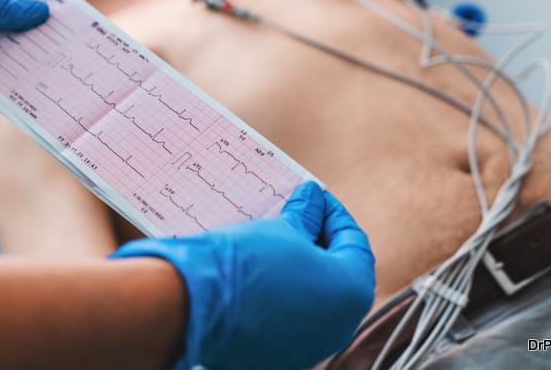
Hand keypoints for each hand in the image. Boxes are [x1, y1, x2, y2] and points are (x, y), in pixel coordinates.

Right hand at [110, 181, 375, 369]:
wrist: (196, 307)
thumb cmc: (247, 264)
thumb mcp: (283, 229)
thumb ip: (306, 214)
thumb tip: (312, 198)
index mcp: (352, 291)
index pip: (354, 242)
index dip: (333, 213)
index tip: (314, 197)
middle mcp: (339, 326)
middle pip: (336, 273)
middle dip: (318, 241)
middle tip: (298, 216)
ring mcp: (310, 346)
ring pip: (313, 300)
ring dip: (300, 270)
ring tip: (276, 241)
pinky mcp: (279, 357)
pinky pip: (289, 320)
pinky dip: (282, 295)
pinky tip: (262, 273)